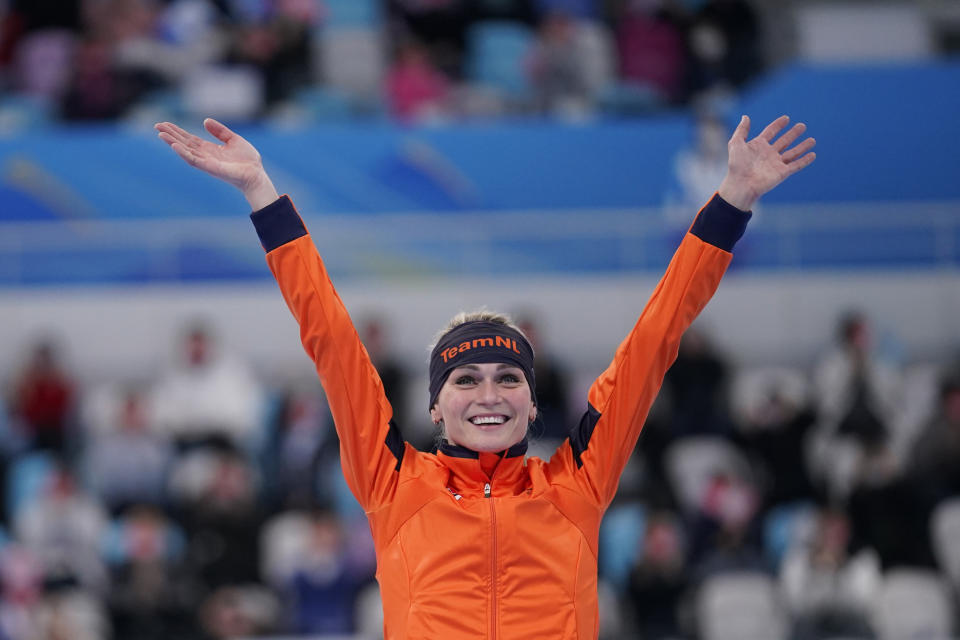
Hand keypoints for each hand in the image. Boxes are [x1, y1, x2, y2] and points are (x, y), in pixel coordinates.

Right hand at [155, 118, 278, 209]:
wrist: (256, 174)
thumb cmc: (247, 160)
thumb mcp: (233, 139)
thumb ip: (219, 131)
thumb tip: (204, 121)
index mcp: (209, 149)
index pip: (189, 139)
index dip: (177, 131)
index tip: (165, 124)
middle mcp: (205, 156)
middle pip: (184, 144)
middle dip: (170, 135)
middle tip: (157, 126)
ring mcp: (206, 162)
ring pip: (185, 151)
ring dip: (172, 143)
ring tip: (160, 134)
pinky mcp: (210, 168)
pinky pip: (194, 160)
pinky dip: (184, 153)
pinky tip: (175, 146)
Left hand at [718, 115, 815, 210]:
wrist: (741, 184)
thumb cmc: (737, 165)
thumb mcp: (736, 144)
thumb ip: (741, 130)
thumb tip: (745, 117)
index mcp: (758, 146)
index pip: (770, 132)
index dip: (778, 125)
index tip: (786, 118)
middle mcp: (768, 154)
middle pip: (784, 141)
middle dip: (793, 134)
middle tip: (802, 126)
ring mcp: (776, 163)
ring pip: (793, 153)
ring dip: (803, 146)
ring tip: (812, 140)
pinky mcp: (782, 173)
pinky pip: (796, 165)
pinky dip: (805, 160)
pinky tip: (813, 155)